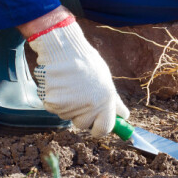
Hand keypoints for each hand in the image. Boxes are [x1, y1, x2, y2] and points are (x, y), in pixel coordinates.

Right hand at [27, 17, 129, 136]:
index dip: (99, 128)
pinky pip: (53, 109)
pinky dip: (54, 99)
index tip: (95, 126)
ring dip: (67, 105)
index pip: (104, 128)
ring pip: (66, 115)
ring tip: (69, 85)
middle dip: (80, 115)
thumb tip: (124, 115)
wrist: (64, 49)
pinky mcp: (54, 103)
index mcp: (106, 100)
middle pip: (82, 124)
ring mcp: (71, 106)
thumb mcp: (105, 80)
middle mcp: (90, 105)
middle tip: (78, 96)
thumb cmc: (86, 62)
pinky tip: (58, 84)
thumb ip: (113, 100)